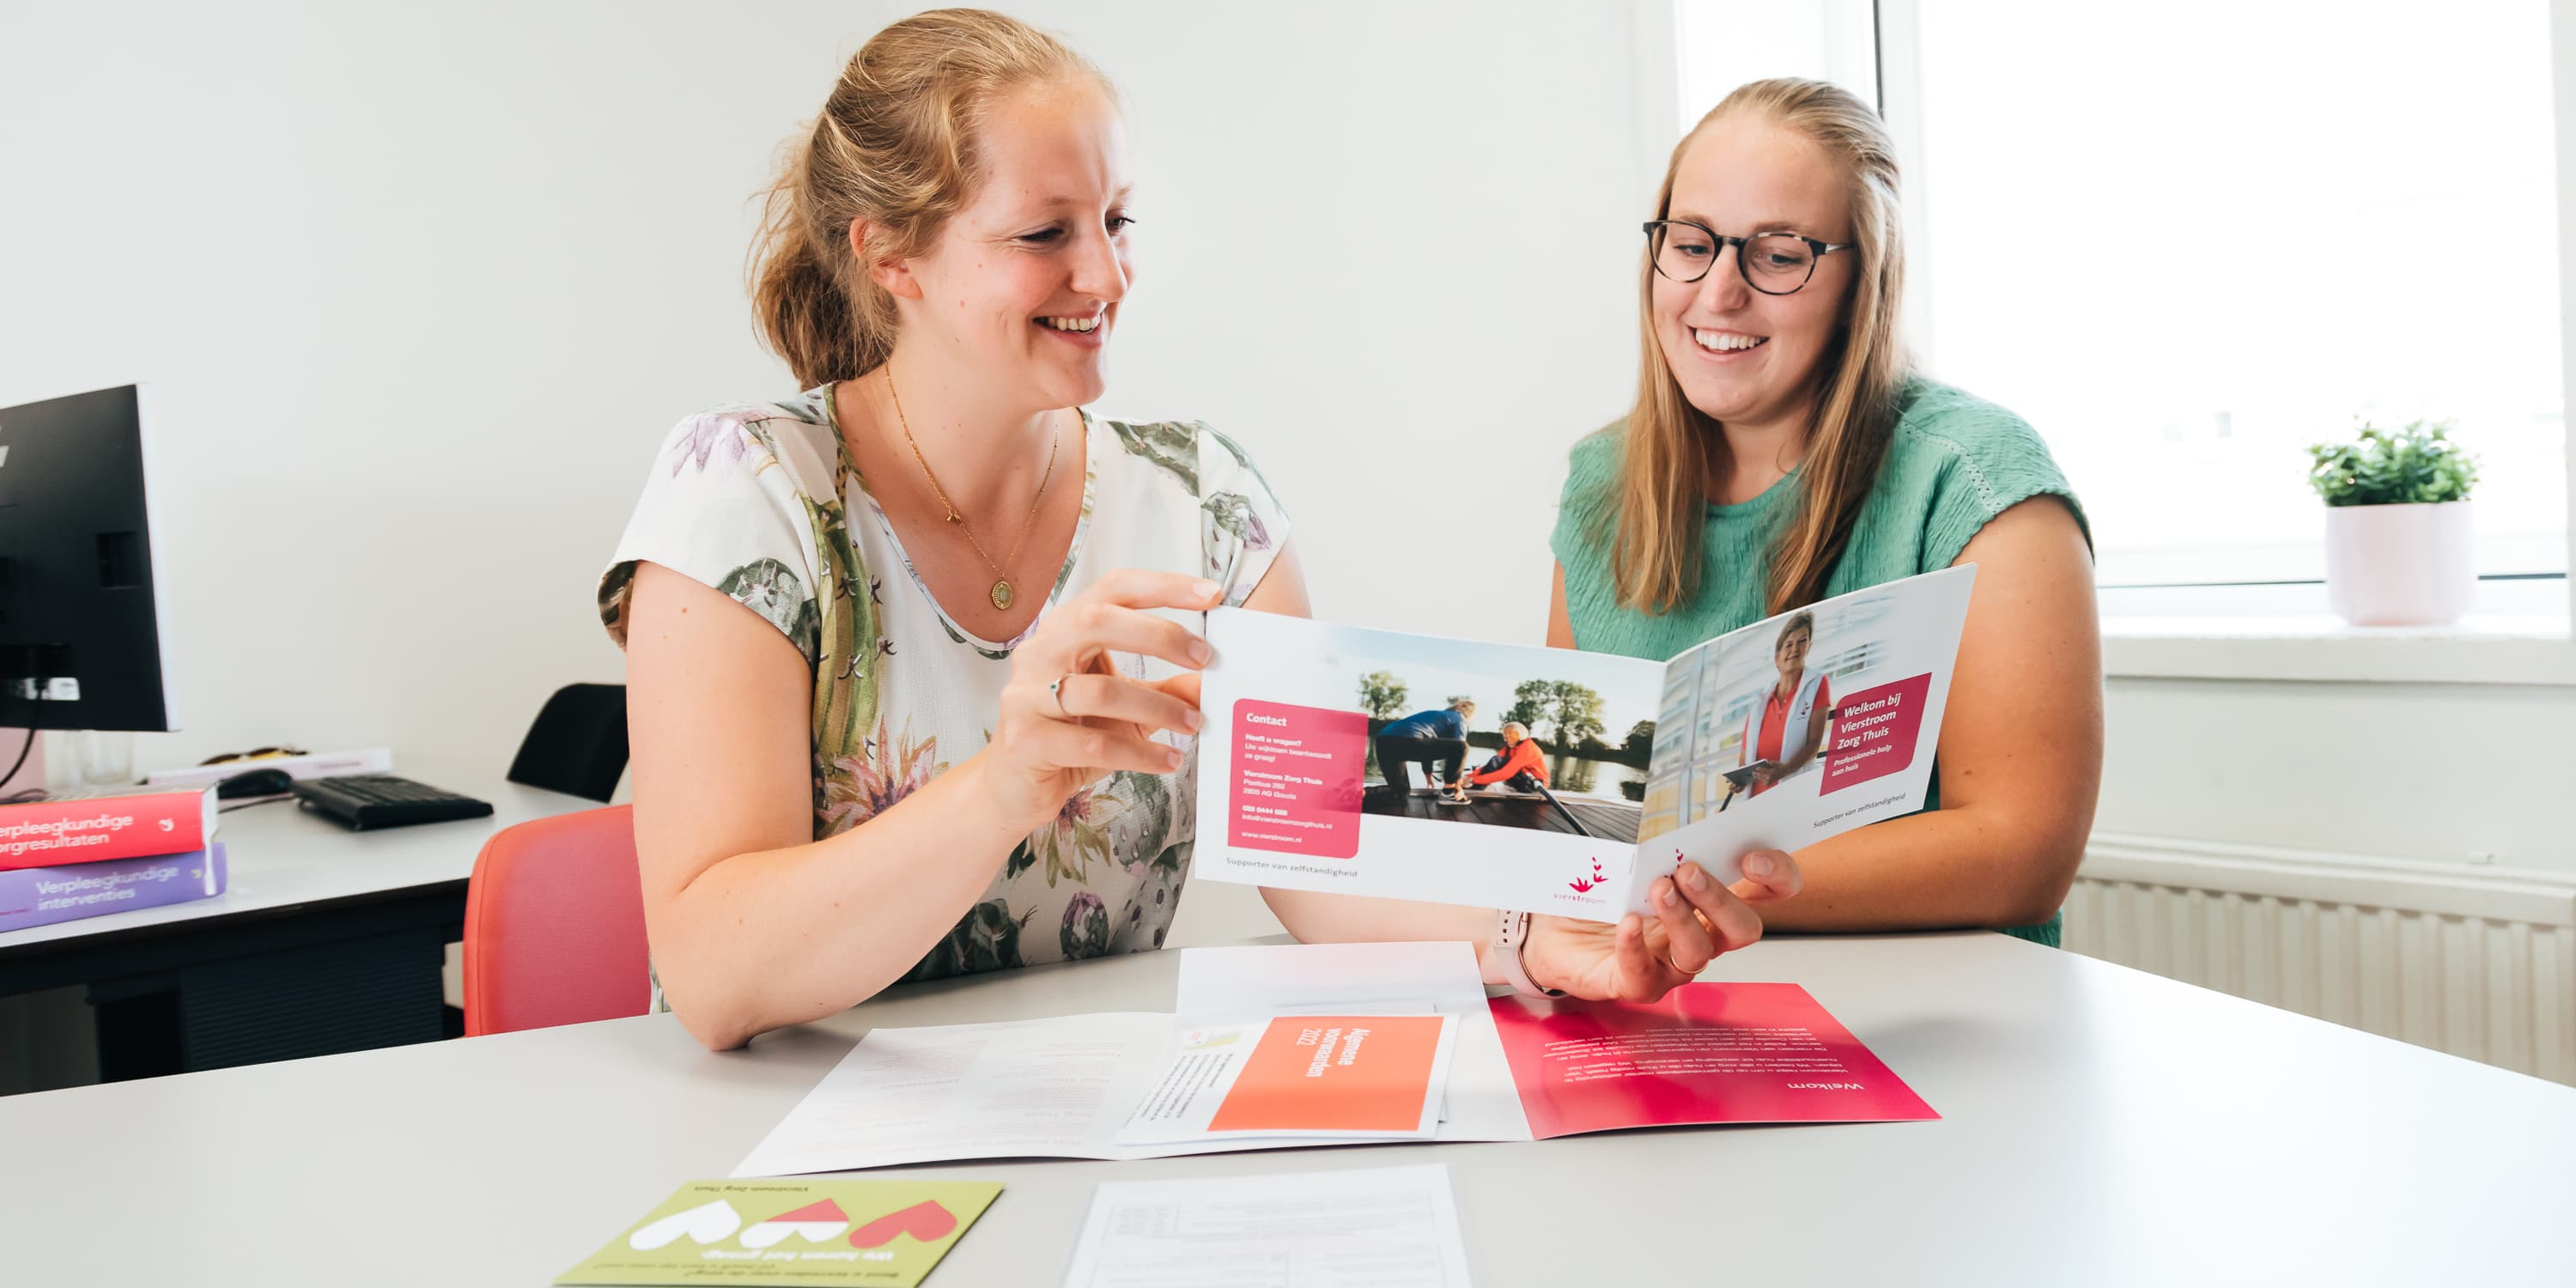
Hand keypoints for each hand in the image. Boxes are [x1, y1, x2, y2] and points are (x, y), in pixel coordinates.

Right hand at [980, 569, 1220, 826]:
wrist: (1016, 787)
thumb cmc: (1073, 736)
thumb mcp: (1127, 708)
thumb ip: (1167, 691)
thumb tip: (1217, 681)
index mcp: (1065, 629)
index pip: (1113, 589)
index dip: (1163, 586)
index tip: (1212, 594)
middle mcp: (1040, 652)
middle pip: (1097, 620)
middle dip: (1159, 635)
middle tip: (1205, 657)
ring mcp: (1026, 695)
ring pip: (1099, 691)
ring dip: (1157, 708)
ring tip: (1194, 724)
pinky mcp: (1025, 740)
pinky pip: (1091, 744)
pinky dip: (1139, 753)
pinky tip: (1167, 760)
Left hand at [1517, 851, 1801, 1002]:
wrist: (1548, 929)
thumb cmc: (1597, 896)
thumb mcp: (1629, 862)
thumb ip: (1658, 854)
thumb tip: (1678, 845)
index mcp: (1708, 902)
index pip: (1768, 892)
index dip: (1777, 877)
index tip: (1753, 858)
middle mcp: (1700, 936)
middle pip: (1743, 929)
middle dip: (1722, 898)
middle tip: (1688, 871)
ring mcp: (1670, 965)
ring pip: (1699, 953)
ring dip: (1681, 917)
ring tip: (1656, 888)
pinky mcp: (1635, 985)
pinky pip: (1644, 974)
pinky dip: (1635, 945)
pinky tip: (1625, 923)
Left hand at [1749, 762, 1779, 784]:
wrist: (1785, 772)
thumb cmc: (1779, 766)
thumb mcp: (1776, 763)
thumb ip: (1772, 763)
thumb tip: (1769, 763)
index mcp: (1770, 773)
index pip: (1762, 770)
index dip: (1758, 769)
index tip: (1756, 768)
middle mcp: (1769, 778)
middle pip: (1760, 776)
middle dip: (1756, 774)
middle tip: (1752, 772)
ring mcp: (1769, 781)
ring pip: (1760, 779)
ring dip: (1757, 777)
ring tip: (1753, 775)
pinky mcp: (1769, 783)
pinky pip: (1762, 781)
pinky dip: (1760, 779)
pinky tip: (1757, 777)